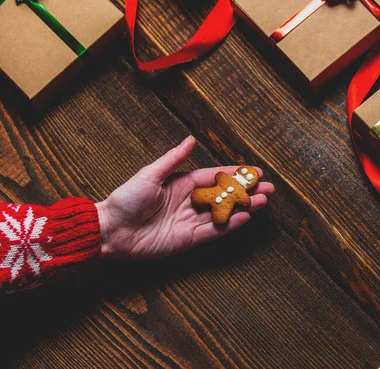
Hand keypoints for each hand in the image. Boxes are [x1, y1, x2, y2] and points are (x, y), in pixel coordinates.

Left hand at [95, 137, 274, 258]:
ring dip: (243, 207)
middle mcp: (190, 201)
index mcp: (182, 183)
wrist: (112, 230)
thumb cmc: (127, 198)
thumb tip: (191, 139)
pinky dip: (230, 224)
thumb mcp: (150, 174)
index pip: (215, 177)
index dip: (236, 174)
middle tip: (268, 189)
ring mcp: (191, 221)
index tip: (255, 172)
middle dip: (246, 192)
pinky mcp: (189, 239)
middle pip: (225, 196)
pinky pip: (214, 231)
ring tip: (262, 201)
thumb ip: (173, 159)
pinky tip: (245, 217)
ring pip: (224, 213)